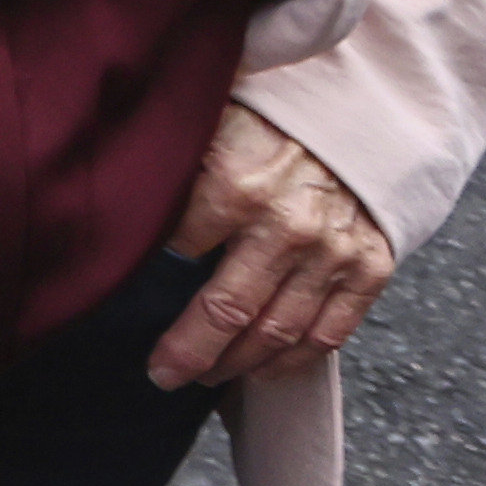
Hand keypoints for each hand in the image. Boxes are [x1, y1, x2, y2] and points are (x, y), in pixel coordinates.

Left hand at [148, 102, 395, 388]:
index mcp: (233, 186)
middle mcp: (285, 226)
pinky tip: (264, 371)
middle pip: (226, 312)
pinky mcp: (369, 267)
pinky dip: (294, 361)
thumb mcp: (206, 128)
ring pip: (277, 332)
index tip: (121, 306)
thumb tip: (116, 215)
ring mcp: (331, 252)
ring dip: (238, 365)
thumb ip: (168, 172)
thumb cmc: (264, 119)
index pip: (174, 256)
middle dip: (189, 352)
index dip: (146, 285)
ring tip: (206, 377)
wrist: (355, 108)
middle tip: (162, 374)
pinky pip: (329, 333)